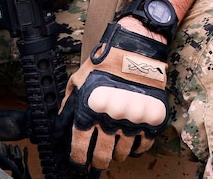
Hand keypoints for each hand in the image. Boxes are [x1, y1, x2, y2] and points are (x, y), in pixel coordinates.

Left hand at [59, 22, 168, 170]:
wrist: (136, 48)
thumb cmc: (106, 63)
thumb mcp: (79, 81)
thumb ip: (69, 107)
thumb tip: (61, 129)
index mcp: (90, 110)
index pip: (81, 147)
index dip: (79, 159)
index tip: (80, 163)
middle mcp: (110, 118)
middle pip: (102, 155)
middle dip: (98, 162)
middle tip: (98, 161)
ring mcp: (133, 120)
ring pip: (123, 153)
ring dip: (117, 154)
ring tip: (114, 149)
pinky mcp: (151, 118)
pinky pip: (144, 145)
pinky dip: (137, 148)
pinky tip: (131, 143)